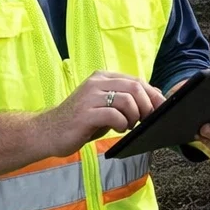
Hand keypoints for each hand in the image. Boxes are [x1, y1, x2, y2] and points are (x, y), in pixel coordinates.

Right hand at [40, 71, 165, 156]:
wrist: (48, 132)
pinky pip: (114, 115)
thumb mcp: (104, 106)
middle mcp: (96, 82)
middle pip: (135, 87)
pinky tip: (118, 129)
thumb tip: (154, 97)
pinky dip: (122, 124)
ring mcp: (90, 97)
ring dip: (134, 116)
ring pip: (127, 100)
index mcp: (102, 77)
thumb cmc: (80, 121)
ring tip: (128, 125)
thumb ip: (124, 99)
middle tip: (146, 119)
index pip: (136, 80)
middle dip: (147, 105)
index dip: (152, 94)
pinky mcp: (85, 113)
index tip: (161, 108)